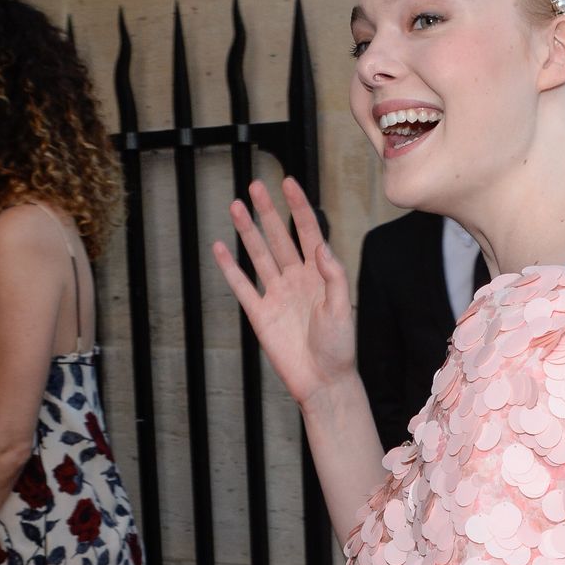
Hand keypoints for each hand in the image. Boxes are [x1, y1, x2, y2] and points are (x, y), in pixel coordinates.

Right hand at [212, 177, 355, 410]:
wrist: (323, 381)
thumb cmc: (340, 347)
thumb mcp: (343, 308)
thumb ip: (334, 276)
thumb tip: (321, 246)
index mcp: (320, 274)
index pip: (308, 232)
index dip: (298, 207)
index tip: (288, 183)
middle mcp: (296, 279)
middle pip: (279, 237)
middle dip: (268, 211)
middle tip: (255, 186)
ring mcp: (276, 294)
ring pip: (258, 255)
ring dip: (247, 231)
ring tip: (235, 206)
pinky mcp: (260, 314)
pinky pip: (242, 286)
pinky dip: (230, 268)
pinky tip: (220, 248)